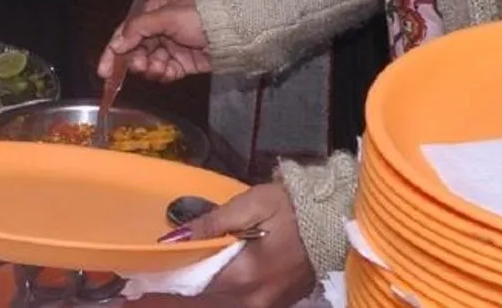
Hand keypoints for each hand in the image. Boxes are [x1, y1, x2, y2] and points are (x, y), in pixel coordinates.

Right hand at [100, 0, 213, 83]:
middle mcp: (159, 30)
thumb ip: (139, 29)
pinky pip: (165, 72)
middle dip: (134, 61)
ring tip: (157, 68)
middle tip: (138, 67)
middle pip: (136, 50)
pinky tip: (166, 72)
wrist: (234, 33)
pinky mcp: (183, 64)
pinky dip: (163, 74)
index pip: (126, 31)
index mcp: (153, 12)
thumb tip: (116, 45)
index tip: (104, 70)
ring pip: (150, 62)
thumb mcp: (167, 16)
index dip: (113, 50)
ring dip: (149, 68)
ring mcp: (171, 47)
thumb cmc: (198, 17)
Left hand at [161, 182, 314, 307]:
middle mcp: (256, 298)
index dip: (179, 270)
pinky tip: (234, 264)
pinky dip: (236, 283)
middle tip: (186, 254)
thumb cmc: (292, 208)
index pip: (199, 282)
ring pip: (230, 297)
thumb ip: (213, 222)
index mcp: (246, 274)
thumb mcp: (251, 203)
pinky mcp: (283, 301)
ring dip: (217, 279)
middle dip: (197, 274)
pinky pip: (248, 297)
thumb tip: (178, 236)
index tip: (164, 259)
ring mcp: (272, 303)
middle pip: (213, 292)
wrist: (338, 219)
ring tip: (209, 256)